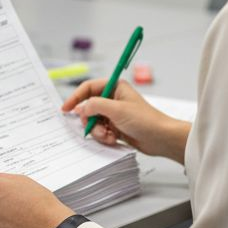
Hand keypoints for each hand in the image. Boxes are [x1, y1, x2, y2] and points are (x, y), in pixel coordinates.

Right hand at [61, 79, 190, 163]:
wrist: (161, 138)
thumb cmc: (145, 120)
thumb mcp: (117, 110)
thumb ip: (95, 105)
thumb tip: (81, 108)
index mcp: (115, 87)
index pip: (89, 88)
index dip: (76, 97)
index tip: (66, 109)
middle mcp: (114, 99)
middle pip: (89, 107)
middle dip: (90, 120)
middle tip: (93, 127)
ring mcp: (115, 114)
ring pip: (94, 121)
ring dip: (98, 131)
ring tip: (108, 136)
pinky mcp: (117, 127)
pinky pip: (102, 131)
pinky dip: (105, 136)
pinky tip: (114, 139)